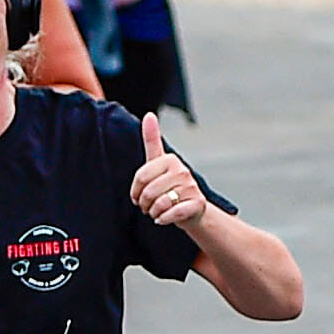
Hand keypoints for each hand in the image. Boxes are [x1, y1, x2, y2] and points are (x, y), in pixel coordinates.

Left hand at [129, 114, 210, 231]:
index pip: (141, 177)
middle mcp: (183, 171)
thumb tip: (149, 114)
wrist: (192, 209)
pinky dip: (164, 219)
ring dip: (154, 213)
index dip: (135, 191)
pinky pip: (173, 214)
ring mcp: (192, 187)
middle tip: (147, 207)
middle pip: (149, 192)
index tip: (138, 196)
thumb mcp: (158, 162)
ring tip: (156, 212)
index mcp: (170, 159)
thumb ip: (152, 140)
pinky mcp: (197, 204)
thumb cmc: (170, 185)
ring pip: (160, 204)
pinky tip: (163, 218)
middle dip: (144, 204)